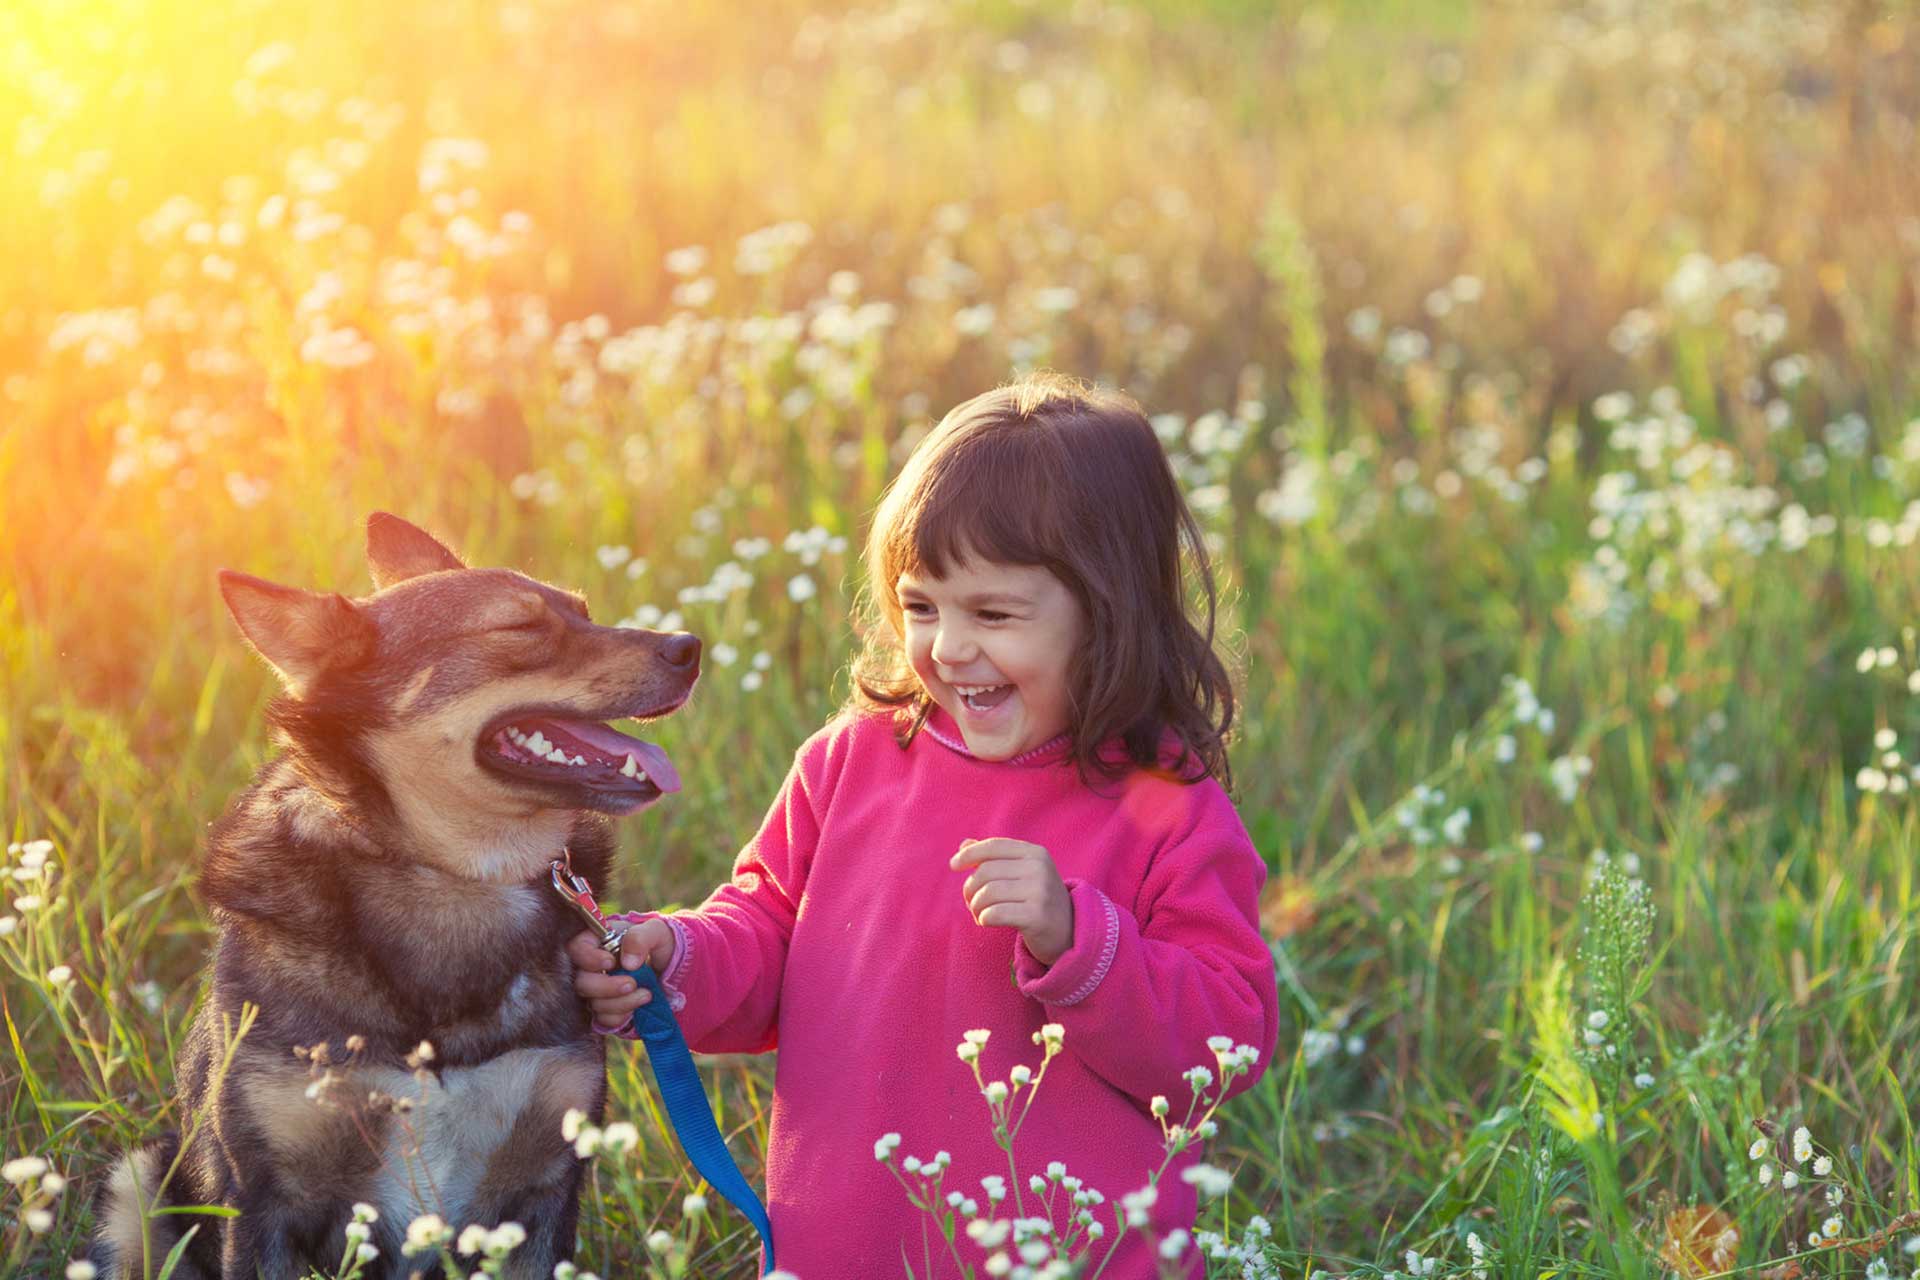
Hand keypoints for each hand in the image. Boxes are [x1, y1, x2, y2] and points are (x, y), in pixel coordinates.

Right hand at [569, 919, 675, 1031]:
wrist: (669, 967)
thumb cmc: (658, 943)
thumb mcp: (656, 931)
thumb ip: (640, 938)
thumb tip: (628, 963)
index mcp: (596, 941)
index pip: (576, 948)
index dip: (589, 958)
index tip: (610, 963)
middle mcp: (590, 967)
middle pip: (581, 982)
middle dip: (607, 987)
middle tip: (632, 983)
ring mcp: (596, 990)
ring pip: (594, 1003)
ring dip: (621, 1002)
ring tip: (646, 993)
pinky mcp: (604, 1010)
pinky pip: (604, 1020)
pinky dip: (622, 1016)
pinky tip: (639, 1006)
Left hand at [950, 838, 1073, 965]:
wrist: (1068, 932)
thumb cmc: (1037, 900)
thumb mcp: (1021, 873)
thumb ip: (994, 857)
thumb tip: (964, 845)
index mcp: (1035, 853)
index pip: (994, 846)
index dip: (970, 854)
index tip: (954, 865)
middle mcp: (1039, 869)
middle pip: (986, 872)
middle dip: (970, 888)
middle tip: (972, 902)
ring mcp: (1040, 892)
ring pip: (987, 893)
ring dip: (976, 906)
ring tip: (980, 914)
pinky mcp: (1037, 917)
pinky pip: (994, 913)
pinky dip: (984, 918)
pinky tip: (988, 922)